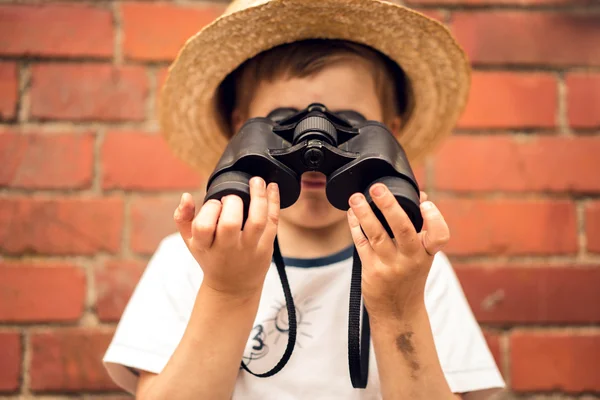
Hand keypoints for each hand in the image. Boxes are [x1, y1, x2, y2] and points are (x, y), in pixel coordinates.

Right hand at [174, 177, 279, 297]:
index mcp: (206, 246)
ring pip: (257, 221)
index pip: (204, 226)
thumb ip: (183, 218)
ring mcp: (249, 249)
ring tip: (256, 180)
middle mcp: (228, 249)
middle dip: (231, 203)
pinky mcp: (266, 248)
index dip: (210, 209)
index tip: (215, 204)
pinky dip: (274, 202)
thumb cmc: (211, 258)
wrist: (233, 287)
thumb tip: (186, 196)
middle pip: (230, 223)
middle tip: (232, 199)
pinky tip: (272, 187)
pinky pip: (273, 222)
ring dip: (258, 196)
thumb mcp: (192, 242)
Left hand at [347, 185, 448, 320]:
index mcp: (427, 252)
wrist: (398, 311)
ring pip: (376, 235)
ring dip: (364, 213)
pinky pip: (361, 244)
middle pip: (402, 229)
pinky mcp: (372, 270)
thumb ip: (421, 226)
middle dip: (389, 206)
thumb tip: (419, 194)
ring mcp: (390, 266)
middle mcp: (411, 259)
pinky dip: (355, 226)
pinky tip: (351, 214)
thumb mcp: (422, 254)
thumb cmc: (410, 276)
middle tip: (377, 188)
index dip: (434, 218)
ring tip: (355, 198)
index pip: (440, 236)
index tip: (425, 203)